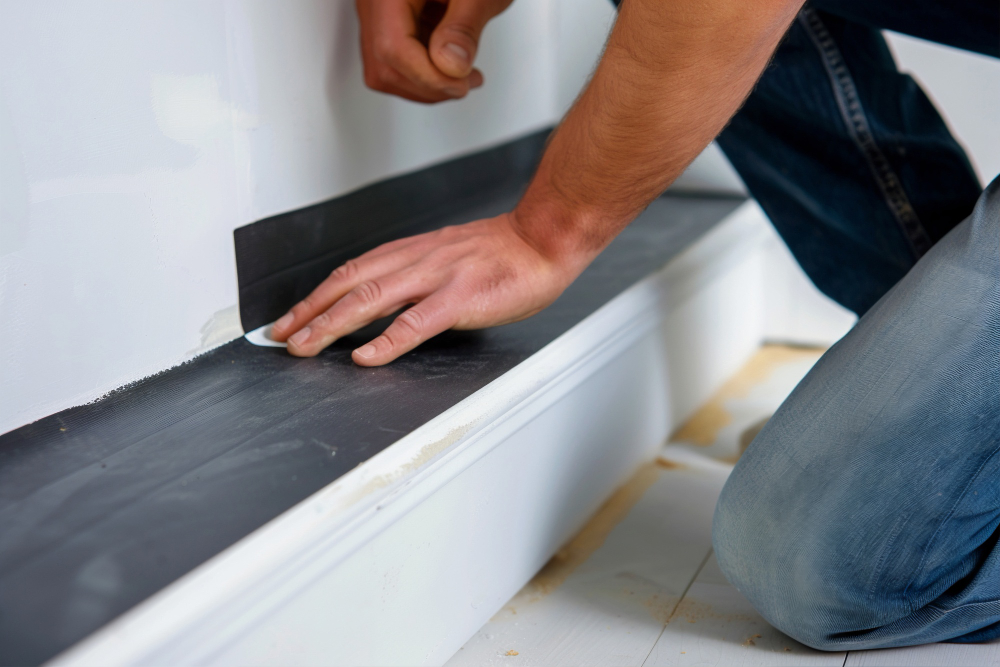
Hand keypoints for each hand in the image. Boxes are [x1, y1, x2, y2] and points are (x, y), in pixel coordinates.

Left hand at [270, 213, 582, 364]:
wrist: (542, 239)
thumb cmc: (501, 254)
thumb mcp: (446, 256)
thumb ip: (414, 277)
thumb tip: (382, 304)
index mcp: (410, 252)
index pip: (350, 272)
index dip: (315, 297)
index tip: (290, 318)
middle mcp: (416, 260)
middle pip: (349, 284)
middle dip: (310, 312)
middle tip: (281, 337)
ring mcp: (437, 277)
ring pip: (371, 299)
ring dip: (332, 324)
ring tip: (305, 347)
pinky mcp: (461, 298)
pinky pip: (417, 321)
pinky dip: (387, 340)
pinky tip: (366, 356)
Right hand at [356, 0, 513, 102]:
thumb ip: (465, 25)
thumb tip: (452, 65)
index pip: (392, 49)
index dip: (428, 77)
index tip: (462, 83)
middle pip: (383, 65)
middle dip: (427, 86)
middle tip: (466, 81)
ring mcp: (377, 11)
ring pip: (384, 69)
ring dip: (425, 85)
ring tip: (462, 75)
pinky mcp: (388, 19)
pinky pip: (394, 59)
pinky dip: (423, 72)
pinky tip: (451, 63)